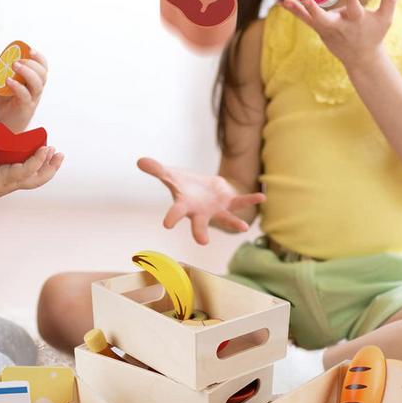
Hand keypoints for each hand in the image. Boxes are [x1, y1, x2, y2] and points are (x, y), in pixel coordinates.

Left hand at [0, 49, 47, 133]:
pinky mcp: (25, 108)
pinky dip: (17, 86)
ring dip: (27, 72)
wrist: (4, 126)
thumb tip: (2, 57)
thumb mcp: (7, 84)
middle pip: (43, 74)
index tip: (30, 50)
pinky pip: (25, 95)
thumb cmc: (7, 104)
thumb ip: (8, 72)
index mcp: (34, 84)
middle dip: (33, 63)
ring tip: (14, 65)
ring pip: (37, 84)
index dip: (40, 58)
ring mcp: (32, 100)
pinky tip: (8, 81)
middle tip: (18, 60)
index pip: (43, 69)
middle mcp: (36, 91)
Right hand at [0, 127, 62, 206]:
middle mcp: (13, 183)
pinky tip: (42, 156)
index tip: (46, 147)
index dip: (38, 159)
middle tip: (59, 153)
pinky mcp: (11, 181)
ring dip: (48, 167)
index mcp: (6, 179)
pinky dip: (39, 167)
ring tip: (56, 153)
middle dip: (51, 168)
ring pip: (36, 179)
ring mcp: (14, 183)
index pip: (27, 171)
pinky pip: (30, 175)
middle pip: (38, 180)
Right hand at [136, 157, 265, 244]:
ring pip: (225, 219)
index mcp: (184, 206)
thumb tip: (140, 160)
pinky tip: (261, 197)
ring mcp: (216, 210)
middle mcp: (200, 212)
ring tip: (243, 228)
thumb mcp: (170, 175)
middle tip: (203, 242)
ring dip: (234, 223)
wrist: (200, 188)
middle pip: (199, 224)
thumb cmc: (182, 185)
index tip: (167, 225)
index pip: (176, 213)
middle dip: (201, 232)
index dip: (172, 218)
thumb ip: (156, 169)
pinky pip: (241, 202)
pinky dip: (251, 200)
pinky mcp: (229, 203)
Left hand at [280, 0, 396, 71]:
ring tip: (286, 0)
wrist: (360, 57)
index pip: (354, 10)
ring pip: (311, 19)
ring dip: (299, 9)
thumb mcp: (385, 19)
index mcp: (357, 21)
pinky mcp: (319, 29)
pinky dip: (294, 10)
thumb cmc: (374, 34)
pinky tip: (282, 2)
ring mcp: (327, 28)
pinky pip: (305, 18)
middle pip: (326, 19)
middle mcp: (340, 25)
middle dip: (316, 10)